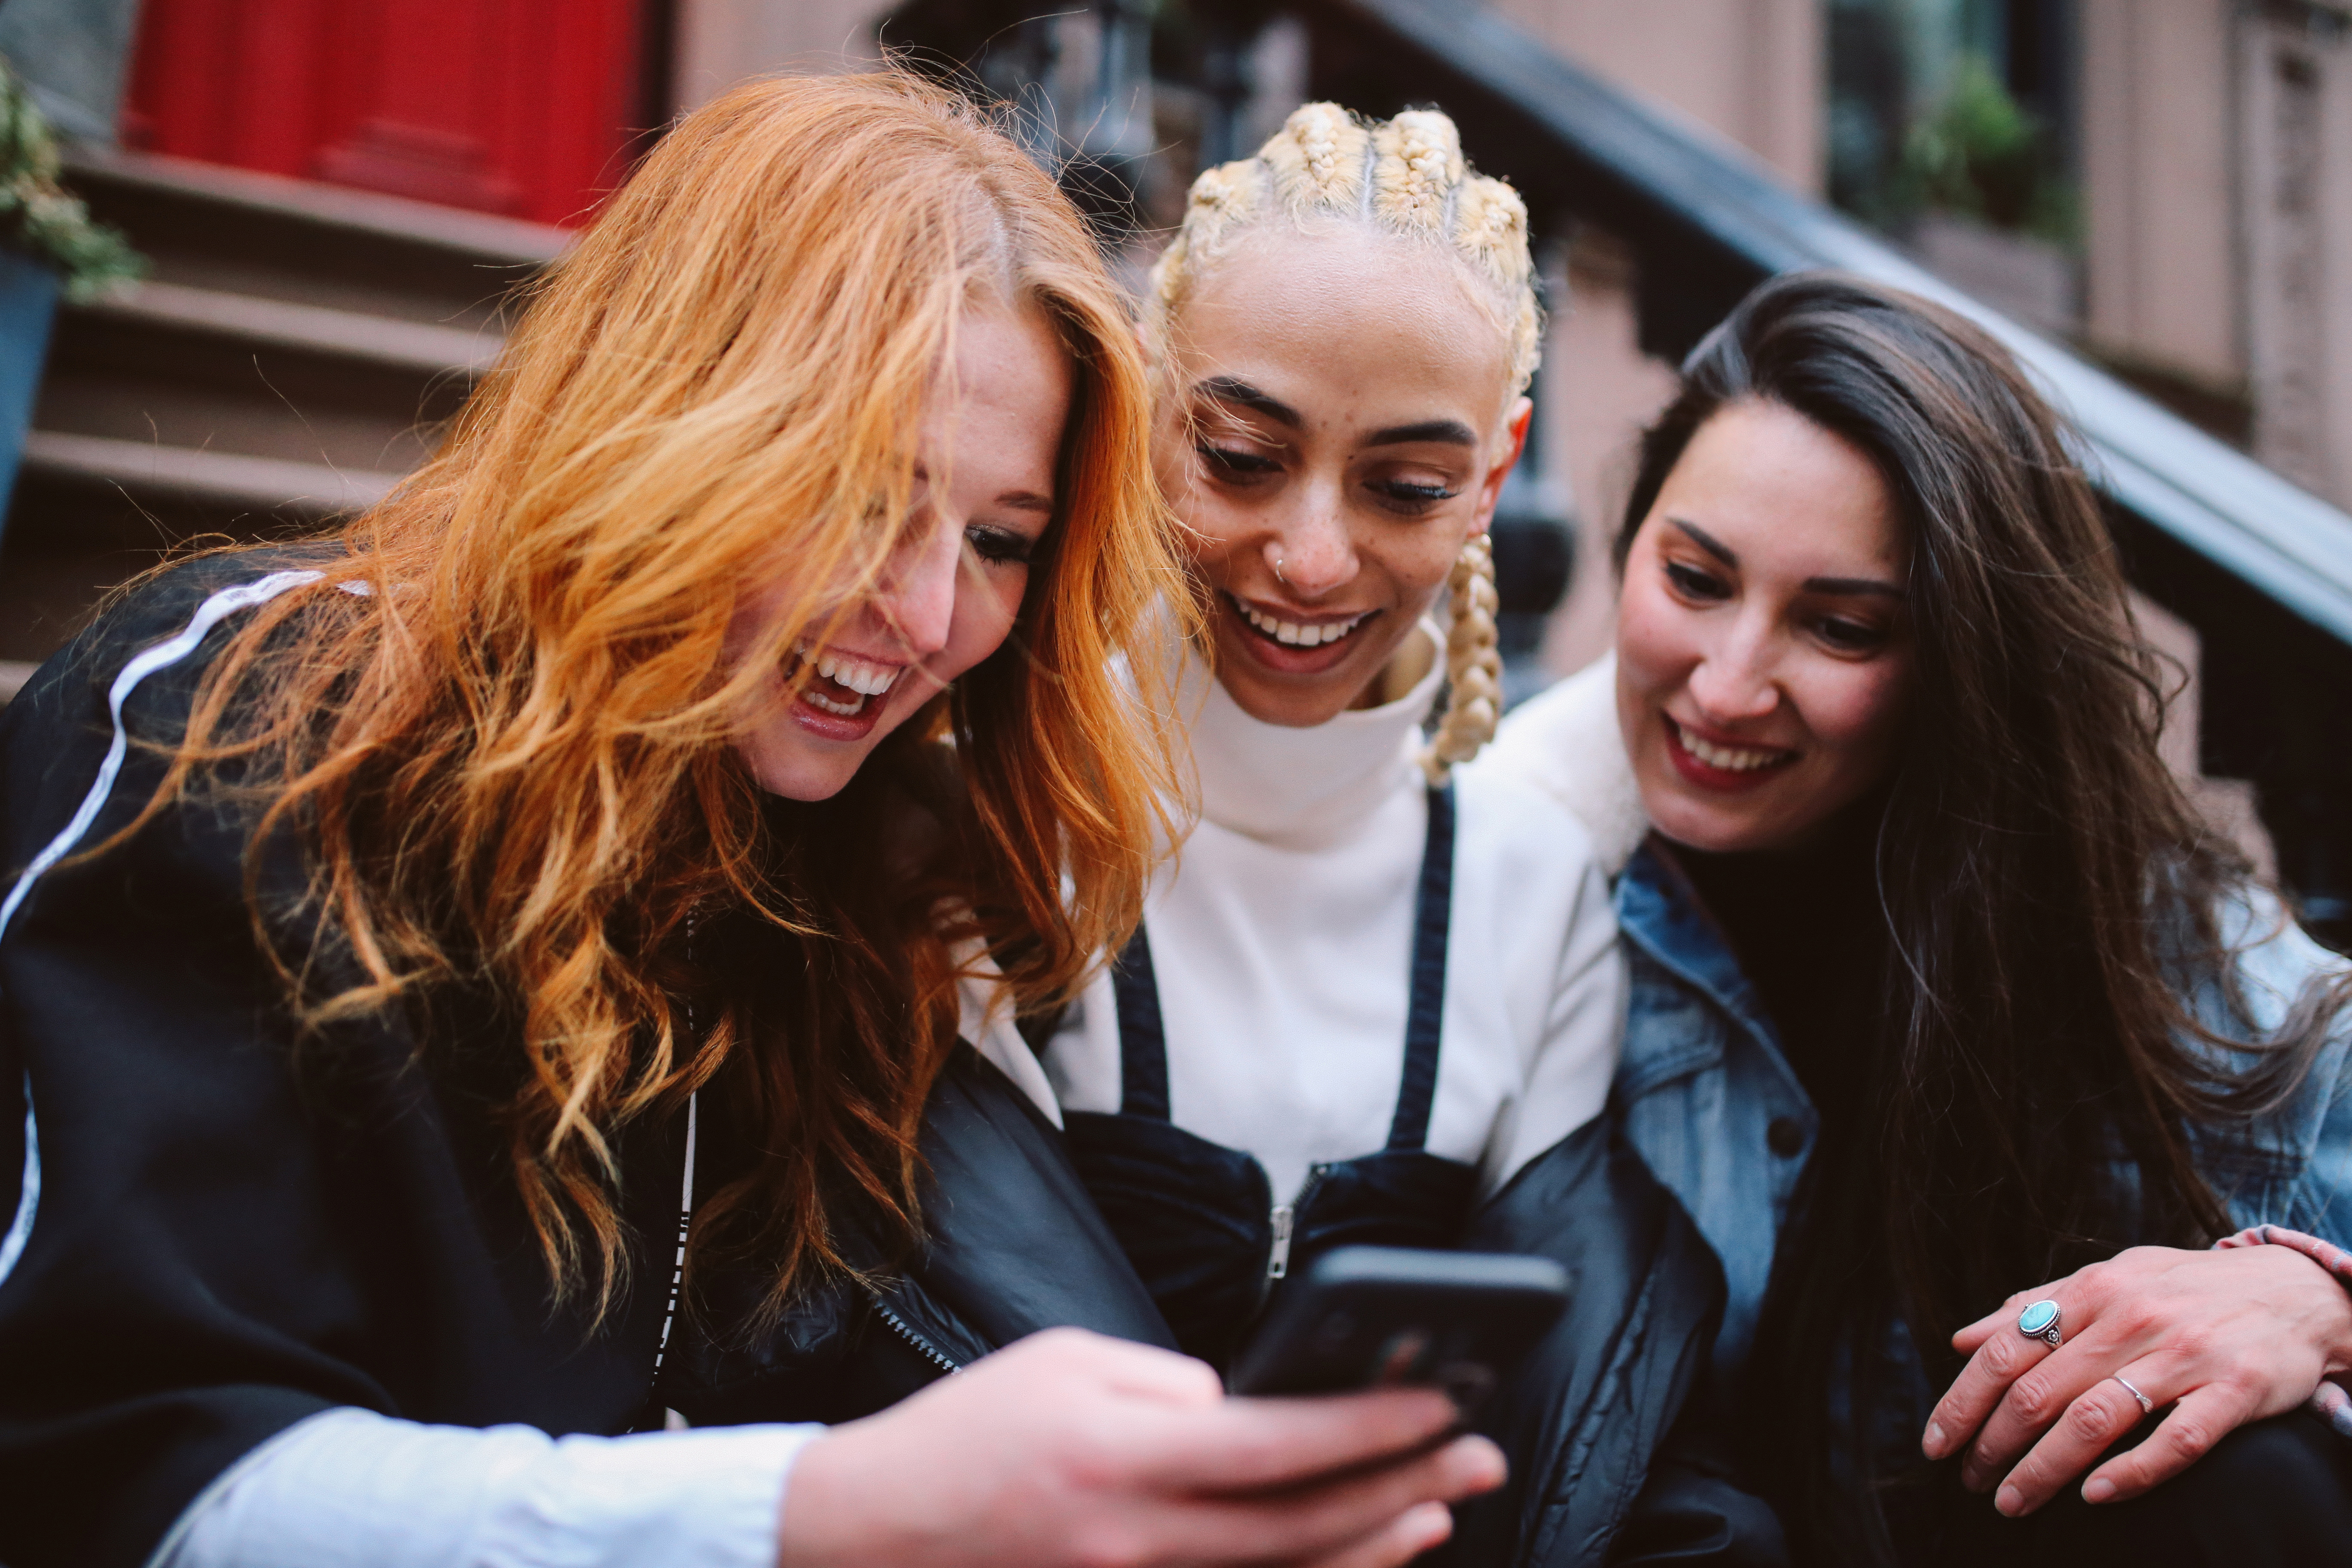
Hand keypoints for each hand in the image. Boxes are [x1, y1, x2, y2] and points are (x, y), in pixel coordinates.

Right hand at [774, 1326, 1507, 1567]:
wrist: (871, 1536)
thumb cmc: (967, 1432)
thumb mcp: (1065, 1364)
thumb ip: (1168, 1386)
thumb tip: (1252, 1407)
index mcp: (1123, 1457)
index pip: (1281, 1443)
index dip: (1373, 1423)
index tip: (1445, 1398)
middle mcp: (1139, 1540)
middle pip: (1304, 1524)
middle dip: (1406, 1486)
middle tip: (1483, 1453)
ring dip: (1374, 1545)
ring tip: (1439, 1510)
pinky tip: (1359, 1556)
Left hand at [1920, 1243, 2351, 1516]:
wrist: (2297, 1291)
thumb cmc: (2187, 1289)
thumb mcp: (2110, 1279)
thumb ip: (2038, 1307)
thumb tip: (1964, 1338)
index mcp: (2095, 1291)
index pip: (2006, 1351)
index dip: (1964, 1401)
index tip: (1937, 1443)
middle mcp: (2133, 1320)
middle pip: (2040, 1393)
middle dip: (1994, 1445)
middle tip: (1971, 1481)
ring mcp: (2185, 1356)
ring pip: (2094, 1421)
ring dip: (2043, 1469)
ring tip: (2012, 1501)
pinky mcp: (2235, 1391)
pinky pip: (2175, 1442)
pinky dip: (2130, 1472)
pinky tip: (2093, 1496)